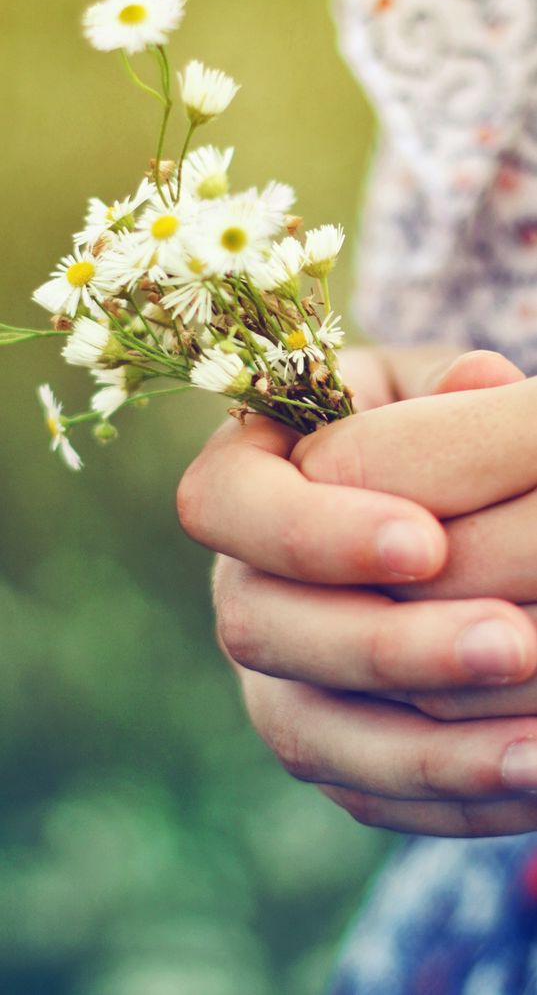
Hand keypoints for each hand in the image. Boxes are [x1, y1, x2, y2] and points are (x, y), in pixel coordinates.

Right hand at [178, 348, 536, 834]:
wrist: (438, 512)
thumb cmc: (429, 428)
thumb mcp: (435, 392)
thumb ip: (450, 394)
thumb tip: (480, 382)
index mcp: (245, 478)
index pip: (223, 503)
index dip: (311, 533)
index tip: (428, 542)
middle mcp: (241, 583)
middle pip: (259, 628)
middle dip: (384, 644)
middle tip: (509, 640)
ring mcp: (274, 674)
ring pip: (309, 732)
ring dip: (425, 747)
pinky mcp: (325, 747)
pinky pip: (364, 793)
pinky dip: (449, 796)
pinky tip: (533, 778)